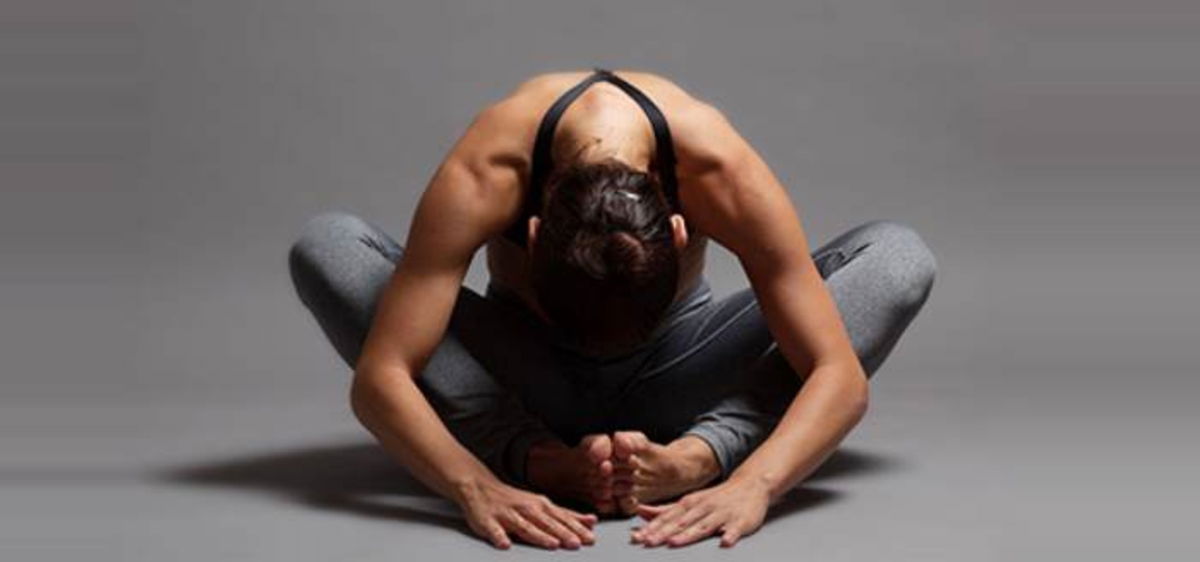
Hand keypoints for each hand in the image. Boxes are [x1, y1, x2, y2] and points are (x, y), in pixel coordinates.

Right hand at [455, 477, 597, 549]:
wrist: (479, 487)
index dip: (577, 528)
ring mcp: (507, 515)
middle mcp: (526, 509)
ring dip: (539, 536)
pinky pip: (494, 530)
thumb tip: (592, 522)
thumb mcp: (542, 505)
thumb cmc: (514, 501)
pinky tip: (504, 544)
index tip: (590, 537)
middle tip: (577, 544)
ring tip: (552, 545)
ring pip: (525, 527)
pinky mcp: (488, 522)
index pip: (562, 518)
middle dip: (563, 533)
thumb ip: (565, 515)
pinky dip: (499, 537)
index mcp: (540, 506)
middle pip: (547, 523)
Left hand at [630, 475, 770, 547]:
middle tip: (648, 542)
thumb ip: (667, 510)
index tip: (638, 537)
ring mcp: (721, 514)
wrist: (749, 485)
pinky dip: (730, 535)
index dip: (652, 528)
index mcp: (690, 504)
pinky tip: (725, 542)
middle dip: (664, 533)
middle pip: (681, 523)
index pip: (668, 517)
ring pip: (704, 526)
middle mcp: (703, 508)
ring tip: (675, 543)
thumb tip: (641, 512)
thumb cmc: (716, 498)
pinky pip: (735, 529)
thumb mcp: (690, 501)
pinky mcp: (740, 521)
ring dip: (689, 534)